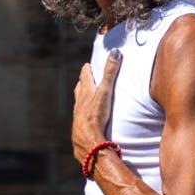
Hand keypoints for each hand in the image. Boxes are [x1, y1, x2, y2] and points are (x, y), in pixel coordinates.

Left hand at [71, 49, 121, 165]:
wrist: (88, 141)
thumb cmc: (95, 115)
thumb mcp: (105, 92)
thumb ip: (110, 73)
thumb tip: (115, 53)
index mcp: (85, 92)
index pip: (85, 76)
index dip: (87, 70)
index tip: (88, 65)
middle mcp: (80, 103)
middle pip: (80, 89)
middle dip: (83, 82)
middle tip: (86, 77)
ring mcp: (79, 116)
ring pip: (79, 103)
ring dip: (82, 97)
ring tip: (86, 95)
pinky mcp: (80, 127)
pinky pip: (81, 117)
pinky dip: (84, 113)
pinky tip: (87, 118)